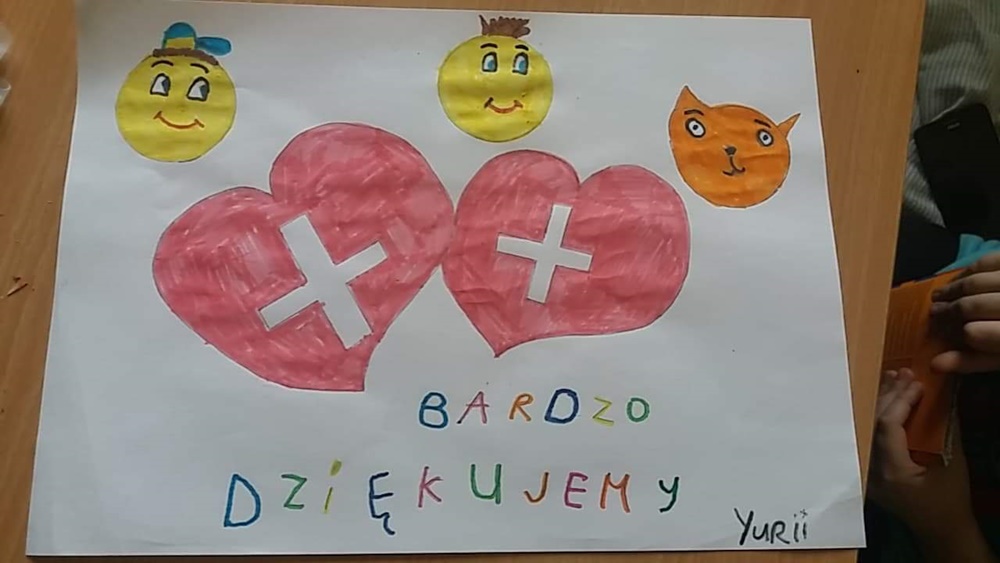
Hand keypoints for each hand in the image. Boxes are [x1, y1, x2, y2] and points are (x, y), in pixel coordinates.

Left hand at [868, 370, 993, 561]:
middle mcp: (871, 469)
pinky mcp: (869, 468)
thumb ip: (946, 430)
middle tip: (904, 373)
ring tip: (895, 377)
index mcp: (891, 471)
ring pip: (869, 427)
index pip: (887, 426)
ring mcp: (867, 470)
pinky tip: (888, 398)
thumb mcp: (952, 464)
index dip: (901, 401)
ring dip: (882, 401)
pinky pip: (871, 435)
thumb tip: (943, 396)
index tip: (917, 383)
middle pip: (874, 422)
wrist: (940, 529)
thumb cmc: (949, 500)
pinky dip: (880, 416)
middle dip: (890, 395)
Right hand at [932, 253, 999, 373]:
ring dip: (954, 287)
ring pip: (978, 280)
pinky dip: (972, 267)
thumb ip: (974, 362)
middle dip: (949, 309)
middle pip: (972, 306)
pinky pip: (991, 260)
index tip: (942, 332)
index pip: (974, 334)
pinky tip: (962, 275)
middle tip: (934, 311)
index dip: (955, 332)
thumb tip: (935, 364)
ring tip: (940, 294)